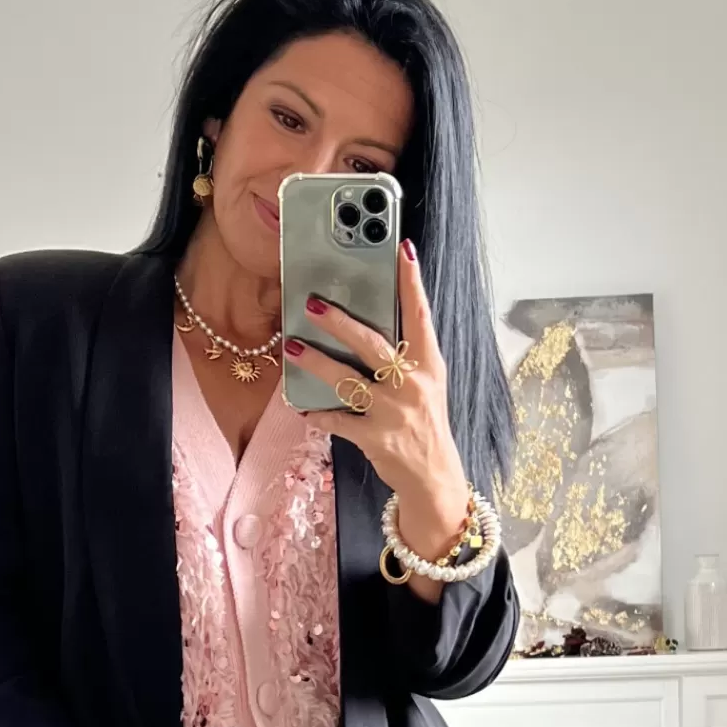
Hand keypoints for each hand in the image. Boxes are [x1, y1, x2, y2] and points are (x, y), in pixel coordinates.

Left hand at [283, 238, 471, 602]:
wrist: (434, 477)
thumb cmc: (425, 424)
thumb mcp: (426, 386)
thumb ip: (406, 356)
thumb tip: (368, 326)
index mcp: (429, 365)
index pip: (422, 316)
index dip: (412, 282)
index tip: (402, 250)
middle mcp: (412, 385)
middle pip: (373, 345)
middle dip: (340, 323)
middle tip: (312, 304)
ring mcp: (393, 413)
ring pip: (347, 381)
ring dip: (316, 363)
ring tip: (292, 347)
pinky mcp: (375, 439)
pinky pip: (338, 421)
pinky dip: (318, 413)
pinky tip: (302, 405)